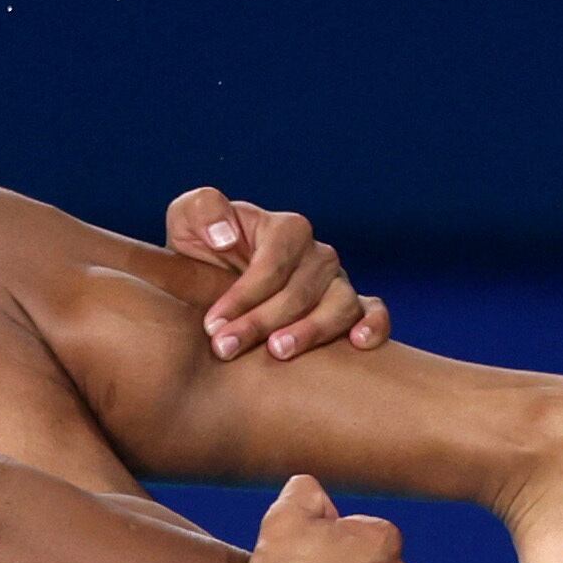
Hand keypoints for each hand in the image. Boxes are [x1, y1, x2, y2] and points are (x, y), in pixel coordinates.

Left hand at [165, 187, 390, 360]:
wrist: (212, 287)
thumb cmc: (201, 252)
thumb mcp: (188, 220)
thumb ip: (204, 210)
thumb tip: (227, 237)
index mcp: (285, 230)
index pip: (272, 264)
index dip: (243, 295)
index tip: (212, 325)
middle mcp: (317, 255)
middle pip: (301, 290)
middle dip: (261, 321)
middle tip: (225, 348)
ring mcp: (337, 283)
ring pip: (339, 304)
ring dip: (311, 330)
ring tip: (278, 351)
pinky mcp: (350, 309)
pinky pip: (373, 312)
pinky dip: (373, 325)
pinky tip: (358, 344)